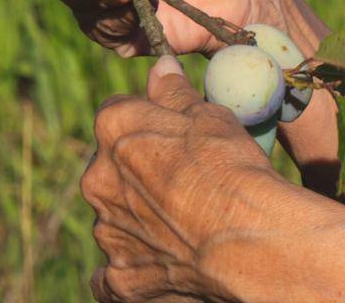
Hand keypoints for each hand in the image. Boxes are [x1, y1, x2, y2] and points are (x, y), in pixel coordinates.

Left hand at [83, 56, 293, 301]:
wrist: (245, 239)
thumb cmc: (231, 167)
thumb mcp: (210, 116)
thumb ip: (175, 92)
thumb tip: (159, 67)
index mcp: (116, 130)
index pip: (117, 112)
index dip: (146, 120)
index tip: (173, 131)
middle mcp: (99, 179)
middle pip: (111, 167)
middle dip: (137, 171)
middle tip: (182, 179)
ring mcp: (107, 232)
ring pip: (115, 217)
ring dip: (138, 217)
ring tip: (184, 223)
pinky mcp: (118, 278)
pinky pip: (112, 273)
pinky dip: (132, 265)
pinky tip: (161, 261)